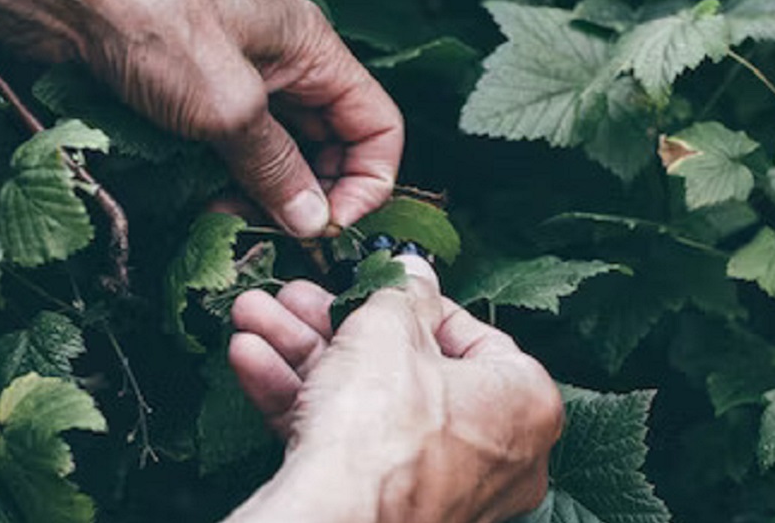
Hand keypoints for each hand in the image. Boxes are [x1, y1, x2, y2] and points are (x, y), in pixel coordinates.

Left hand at [0, 0, 403, 236]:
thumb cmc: (147, 21)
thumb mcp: (226, 104)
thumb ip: (276, 166)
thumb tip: (312, 220)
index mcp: (311, 50)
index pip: (377, 125)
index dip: (368, 180)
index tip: (331, 225)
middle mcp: (283, 65)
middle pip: (331, 144)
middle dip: (312, 195)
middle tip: (276, 234)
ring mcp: (238, 81)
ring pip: (280, 154)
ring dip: (266, 196)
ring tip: (231, 221)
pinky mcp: (194, 98)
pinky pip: (233, 152)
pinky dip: (229, 184)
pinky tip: (205, 206)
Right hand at [225, 257, 562, 522]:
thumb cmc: (383, 429)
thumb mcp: (388, 328)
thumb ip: (401, 293)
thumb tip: (412, 274)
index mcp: (523, 403)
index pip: (473, 336)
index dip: (414, 303)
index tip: (377, 285)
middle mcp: (494, 452)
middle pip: (406, 368)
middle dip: (335, 325)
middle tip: (299, 297)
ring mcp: (440, 485)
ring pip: (366, 404)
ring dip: (303, 355)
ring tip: (256, 317)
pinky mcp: (389, 507)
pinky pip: (347, 444)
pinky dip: (301, 402)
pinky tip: (251, 359)